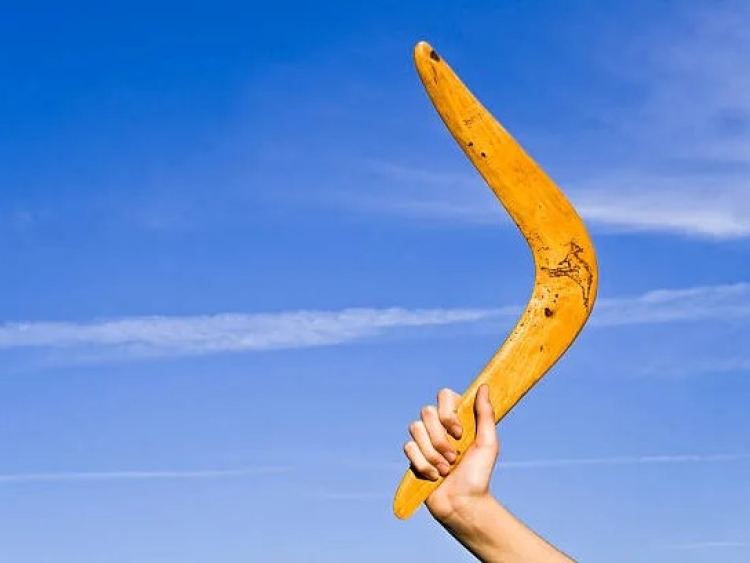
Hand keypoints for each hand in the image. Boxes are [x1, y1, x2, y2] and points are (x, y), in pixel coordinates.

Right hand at [403, 384, 498, 523]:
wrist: (464, 504)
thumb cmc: (479, 475)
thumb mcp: (488, 443)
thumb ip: (485, 414)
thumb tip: (485, 386)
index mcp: (457, 420)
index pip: (444, 396)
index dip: (447, 412)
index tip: (459, 433)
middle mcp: (439, 426)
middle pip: (427, 412)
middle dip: (440, 438)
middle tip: (455, 457)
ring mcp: (424, 441)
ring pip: (415, 429)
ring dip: (433, 453)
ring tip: (446, 470)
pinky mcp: (414, 456)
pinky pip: (409, 448)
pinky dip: (423, 464)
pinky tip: (435, 476)